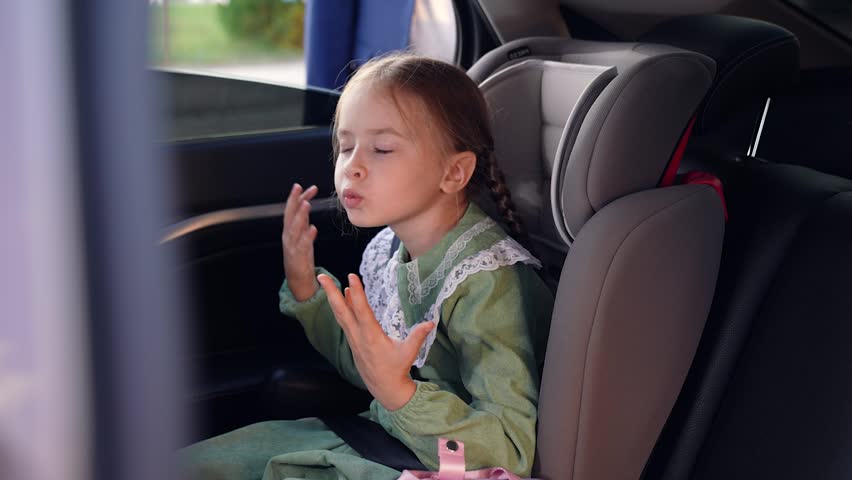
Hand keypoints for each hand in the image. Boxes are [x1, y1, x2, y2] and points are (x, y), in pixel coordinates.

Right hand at [282, 183, 318, 300]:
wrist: (297, 279)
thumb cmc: (300, 256)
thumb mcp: (301, 235)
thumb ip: (302, 221)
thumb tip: (305, 204)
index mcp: (289, 231)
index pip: (291, 210)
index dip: (295, 198)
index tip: (300, 186)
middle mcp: (288, 237)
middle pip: (290, 216)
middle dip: (294, 202)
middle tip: (300, 190)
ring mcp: (293, 247)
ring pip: (295, 229)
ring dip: (300, 216)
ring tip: (306, 205)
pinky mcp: (299, 258)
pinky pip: (303, 246)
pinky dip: (306, 237)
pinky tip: (312, 229)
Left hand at [318, 273, 434, 410]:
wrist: (384, 389)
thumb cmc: (397, 369)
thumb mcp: (409, 353)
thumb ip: (418, 336)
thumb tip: (431, 322)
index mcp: (371, 336)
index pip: (362, 310)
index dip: (357, 292)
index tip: (352, 276)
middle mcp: (358, 336)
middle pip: (341, 310)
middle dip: (331, 292)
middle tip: (321, 276)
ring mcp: (353, 339)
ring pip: (340, 315)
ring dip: (333, 298)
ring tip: (328, 282)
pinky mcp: (353, 342)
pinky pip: (345, 322)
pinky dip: (342, 308)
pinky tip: (344, 298)